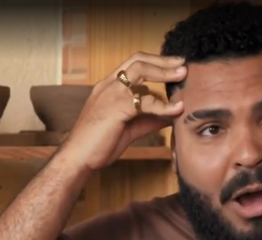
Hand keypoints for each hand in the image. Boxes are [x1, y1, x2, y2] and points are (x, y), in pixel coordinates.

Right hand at [60, 52, 185, 171]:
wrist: (79, 158)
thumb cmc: (99, 144)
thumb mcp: (129, 128)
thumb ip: (148, 119)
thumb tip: (169, 116)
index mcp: (109, 87)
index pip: (133, 64)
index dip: (155, 61)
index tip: (174, 65)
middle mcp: (109, 85)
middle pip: (138, 60)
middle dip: (162, 60)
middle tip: (182, 64)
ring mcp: (111, 94)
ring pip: (140, 71)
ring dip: (164, 72)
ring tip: (181, 75)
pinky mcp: (116, 108)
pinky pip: (144, 101)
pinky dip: (163, 104)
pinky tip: (176, 109)